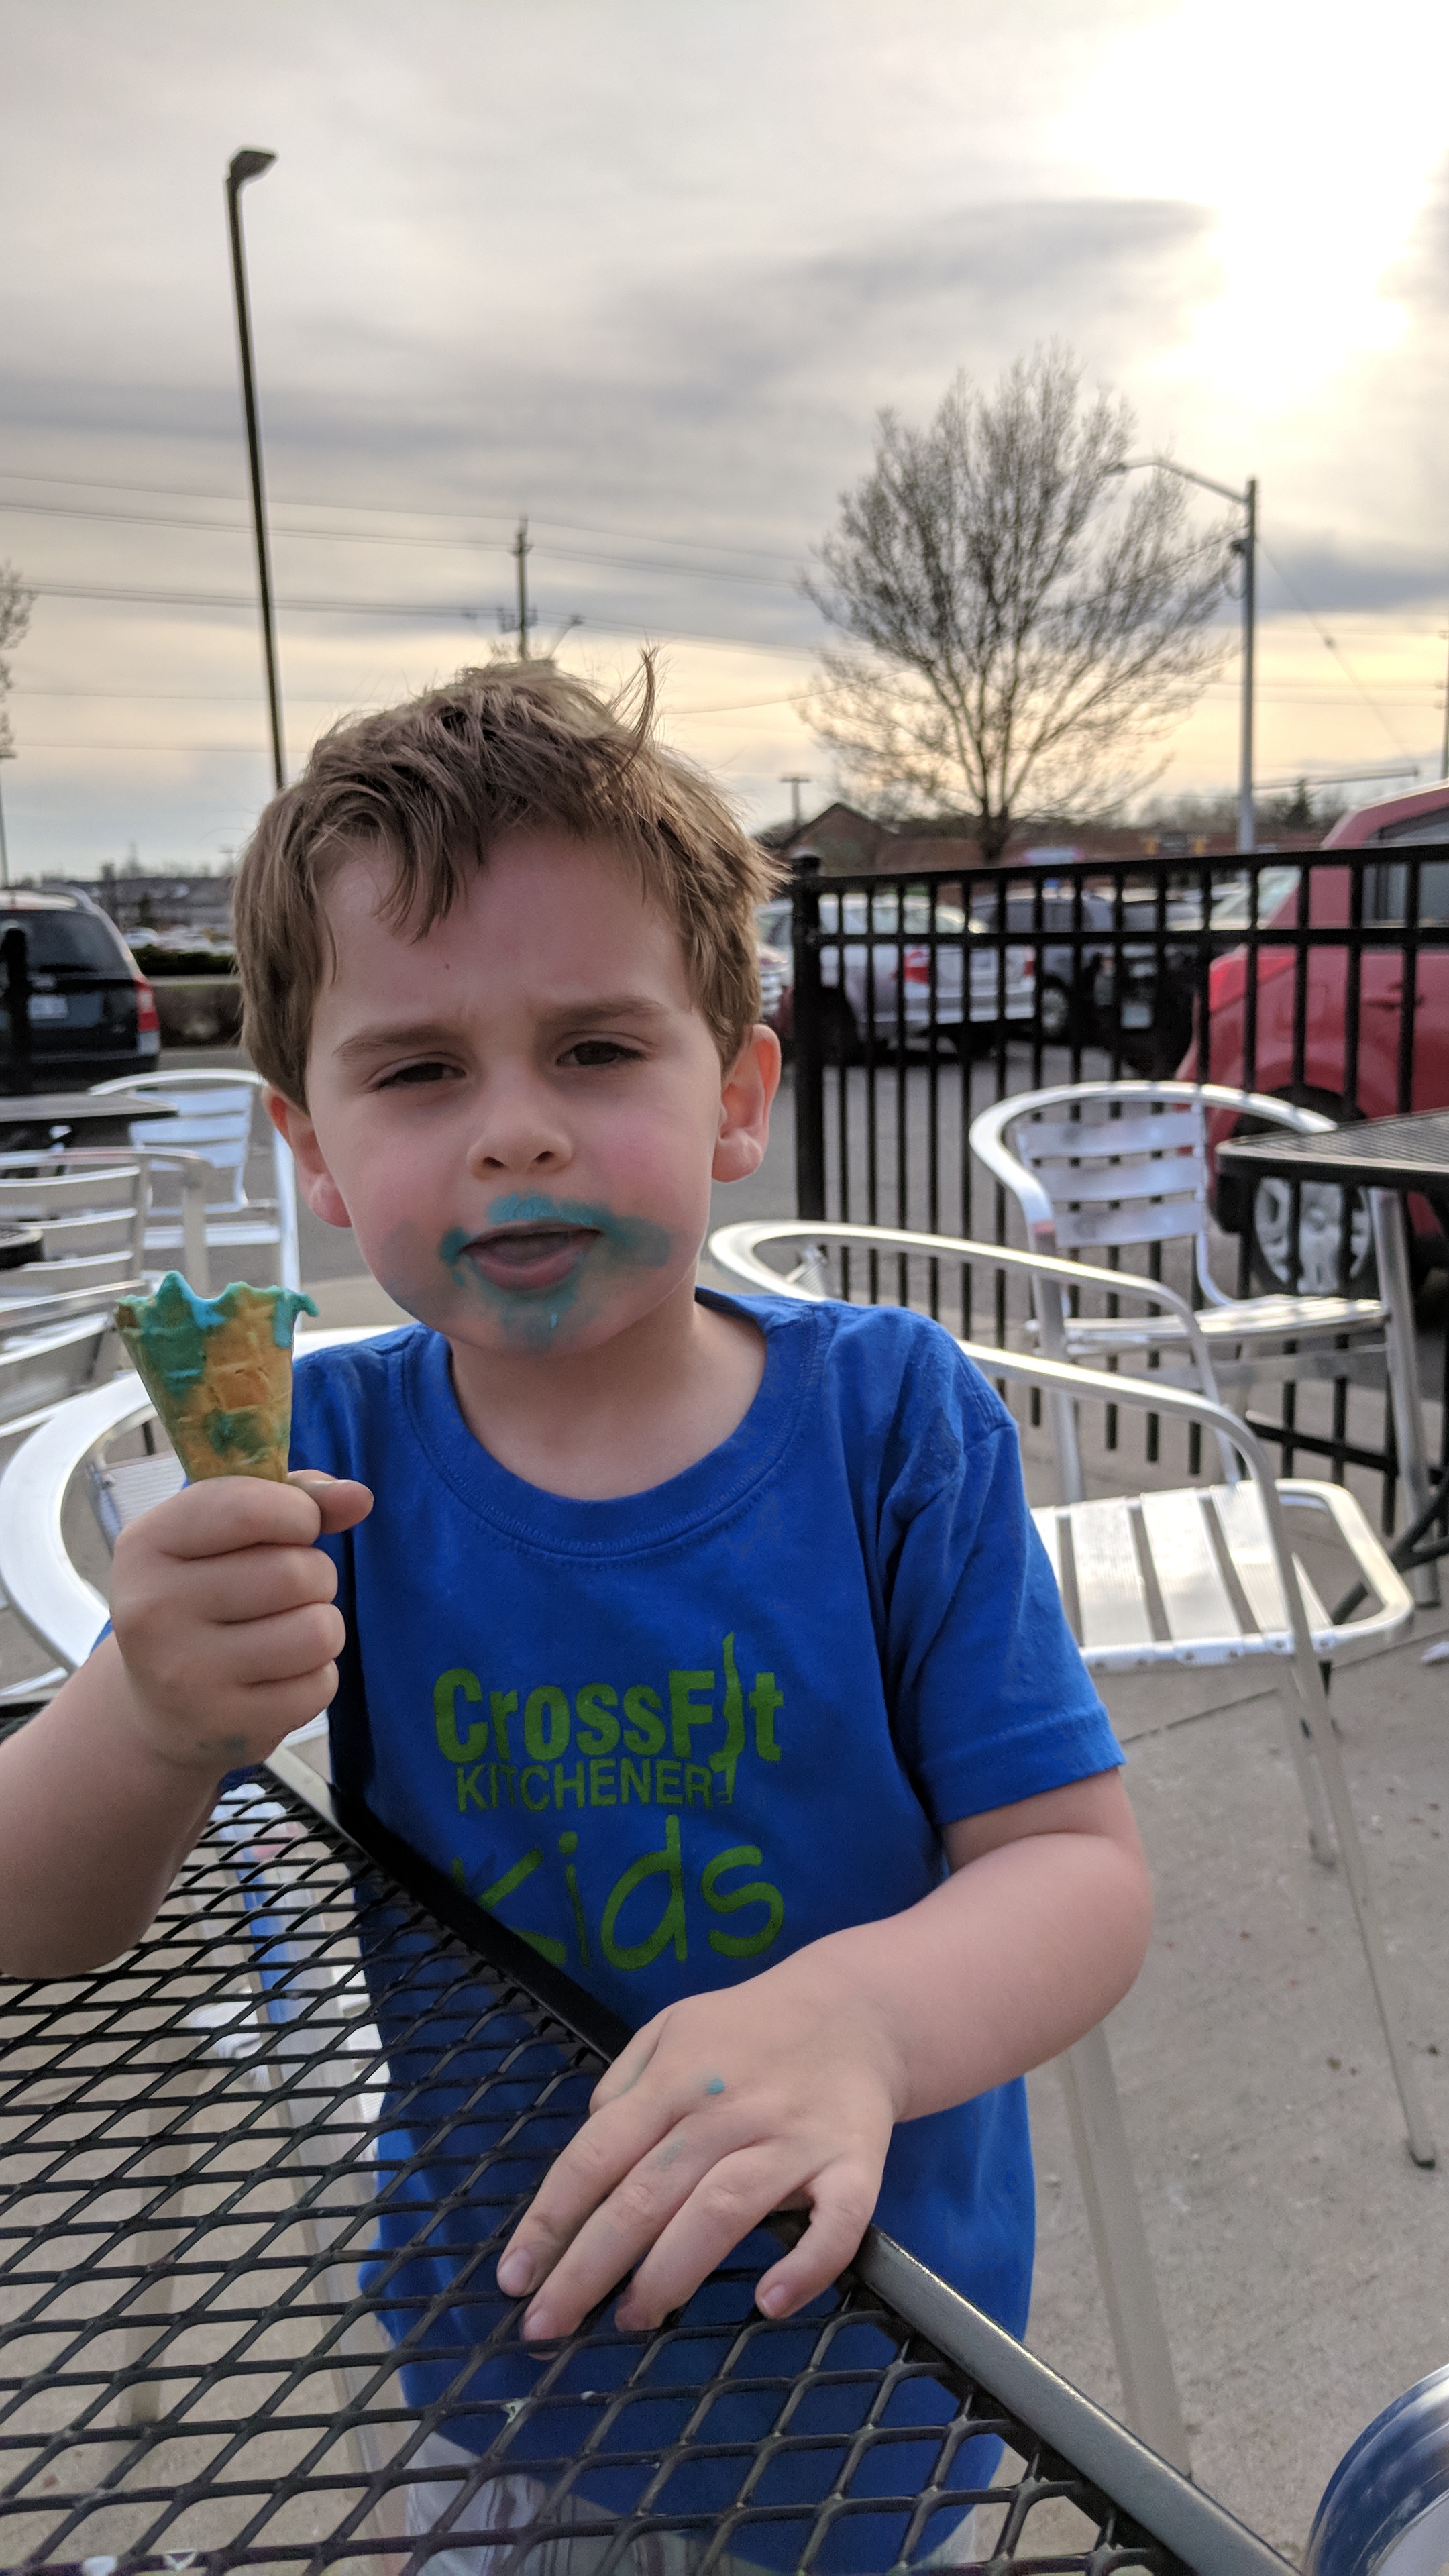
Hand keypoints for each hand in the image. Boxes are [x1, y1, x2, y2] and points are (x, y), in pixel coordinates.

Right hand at [109, 1468, 371, 1775]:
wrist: (160, 1708)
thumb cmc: (203, 1596)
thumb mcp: (224, 1536)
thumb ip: (293, 1499)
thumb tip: (359, 1497)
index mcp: (145, 1546)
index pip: (245, 1507)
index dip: (296, 1512)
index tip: (296, 1525)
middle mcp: (154, 1612)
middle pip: (295, 1572)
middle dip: (315, 1574)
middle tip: (285, 1590)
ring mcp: (187, 1677)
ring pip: (319, 1630)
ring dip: (321, 1624)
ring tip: (285, 1630)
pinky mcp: (228, 1726)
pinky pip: (321, 1684)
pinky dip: (315, 1676)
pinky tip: (275, 1676)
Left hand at [495, 1951, 901, 2338]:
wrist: (859, 2008)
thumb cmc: (751, 2030)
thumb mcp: (672, 2028)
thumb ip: (623, 2085)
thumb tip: (590, 2153)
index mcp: (674, 2077)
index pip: (596, 2155)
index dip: (550, 2220)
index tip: (515, 2279)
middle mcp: (726, 2110)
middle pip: (646, 2195)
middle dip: (587, 2268)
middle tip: (548, 2326)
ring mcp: (791, 2139)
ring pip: (721, 2210)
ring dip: (670, 2274)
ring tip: (632, 2320)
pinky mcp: (854, 2165)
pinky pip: (835, 2224)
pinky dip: (806, 2266)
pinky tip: (771, 2301)